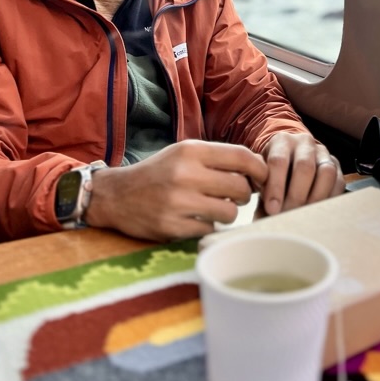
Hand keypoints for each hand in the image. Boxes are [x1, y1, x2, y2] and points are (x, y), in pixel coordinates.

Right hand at [84, 140, 267, 240]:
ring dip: (227, 212)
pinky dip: (207, 226)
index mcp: (191, 151)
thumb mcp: (184, 154)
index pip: (241, 157)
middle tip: (235, 195)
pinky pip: (209, 229)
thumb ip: (218, 158)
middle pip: (240, 187)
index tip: (263, 178)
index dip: (260, 169)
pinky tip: (195, 219)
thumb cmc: (159, 172)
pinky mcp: (172, 226)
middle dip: (244, 194)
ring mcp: (178, 202)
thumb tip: (258, 171)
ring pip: (229, 212)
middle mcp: (185, 174)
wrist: (116, 195)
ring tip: (214, 208)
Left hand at [260, 131, 344, 215]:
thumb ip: (260, 192)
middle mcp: (304, 143)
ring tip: (305, 215)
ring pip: (326, 172)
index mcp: (281, 141)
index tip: (272, 209)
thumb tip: (260, 218)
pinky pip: (339, 182)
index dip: (275, 187)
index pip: (278, 161)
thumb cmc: (272, 171)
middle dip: (296, 195)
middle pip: (305, 166)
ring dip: (315, 198)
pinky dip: (329, 199)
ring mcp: (323, 153)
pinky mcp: (336, 165)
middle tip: (288, 215)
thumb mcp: (261, 175)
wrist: (289, 159)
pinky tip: (318, 211)